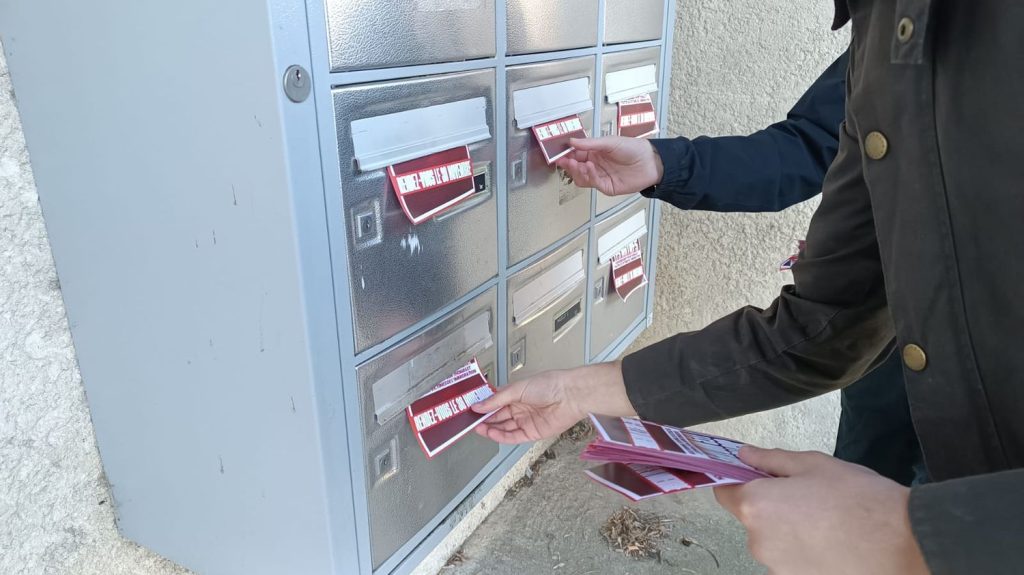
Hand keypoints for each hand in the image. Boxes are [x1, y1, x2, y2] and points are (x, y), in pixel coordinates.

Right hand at [472, 362, 634, 443]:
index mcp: (516, 395)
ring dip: (490, 429)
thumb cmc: (548, 385)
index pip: (495, 403)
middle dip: (484, 419)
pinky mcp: (532, 433)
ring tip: (476, 428)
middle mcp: (520, 408)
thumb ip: (497, 399)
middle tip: (469, 422)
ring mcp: (526, 421)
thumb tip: (478, 405)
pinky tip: (491, 433)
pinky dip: (501, 436)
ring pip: (504, 428)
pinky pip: (513, 437)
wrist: (570, 395)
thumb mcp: (517, 388)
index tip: (469, 410)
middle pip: (498, 417)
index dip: (483, 407)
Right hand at [555, 136, 663, 196]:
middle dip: (568, 164)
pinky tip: (589, 167)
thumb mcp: (610, 142)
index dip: (567, 153)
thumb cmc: (633, 148)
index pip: (575, 154)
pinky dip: (589, 176)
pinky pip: (593, 183)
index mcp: (594, 152)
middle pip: (575, 167)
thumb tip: (572, 141)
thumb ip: (590, 143)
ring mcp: (600, 176)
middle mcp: (595, 165)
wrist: (651, 162)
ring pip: (581, 177)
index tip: (559, 152)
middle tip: (563, 160)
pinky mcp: (606, 187)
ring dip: (576, 171)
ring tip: (576, 164)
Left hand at [714, 447, 929, 574]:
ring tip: (827, 522)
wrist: (905, 544)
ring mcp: (777, 568)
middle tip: (808, 497)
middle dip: (771, 507)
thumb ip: (771, 460)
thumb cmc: (860, 499)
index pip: (724, 493)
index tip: (756, 478)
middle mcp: (758, 542)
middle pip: (752, 519)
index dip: (737, 482)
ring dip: (790, 532)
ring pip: (773, 542)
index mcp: (757, 506)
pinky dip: (805, 553)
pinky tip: (833, 543)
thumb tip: (745, 455)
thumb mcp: (814, 465)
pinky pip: (792, 562)